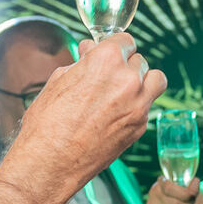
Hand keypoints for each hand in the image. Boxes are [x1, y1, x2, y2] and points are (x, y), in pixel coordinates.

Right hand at [0, 33, 165, 203]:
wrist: (51, 163)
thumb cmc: (47, 123)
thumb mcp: (58, 81)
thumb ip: (82, 63)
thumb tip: (89, 51)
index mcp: (106, 60)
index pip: (125, 40)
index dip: (115, 47)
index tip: (109, 54)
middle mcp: (128, 79)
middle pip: (139, 61)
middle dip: (125, 66)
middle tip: (109, 78)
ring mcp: (138, 104)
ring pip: (155, 80)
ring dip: (142, 81)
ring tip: (124, 90)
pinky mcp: (140, 127)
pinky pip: (147, 106)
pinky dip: (137, 105)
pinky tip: (117, 114)